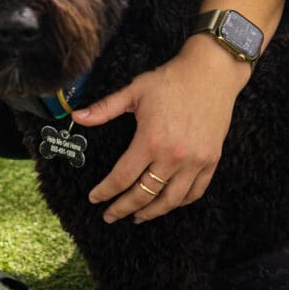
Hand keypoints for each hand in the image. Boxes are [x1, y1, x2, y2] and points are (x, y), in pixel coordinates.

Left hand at [74, 36, 248, 222]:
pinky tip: (167, 203)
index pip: (122, 177)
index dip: (105, 191)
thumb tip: (76, 116)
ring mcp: (195, 161)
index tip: (94, 198)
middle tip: (110, 216)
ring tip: (137, 217)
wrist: (211, 72)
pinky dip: (179, 202)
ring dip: (151, 213)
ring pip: (170, 200)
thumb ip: (104, 108)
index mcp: (150, 141)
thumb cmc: (171, 80)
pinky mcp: (211, 160)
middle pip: (144, 195)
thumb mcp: (134, 91)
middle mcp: (173, 157)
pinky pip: (195, 192)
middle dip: (123, 208)